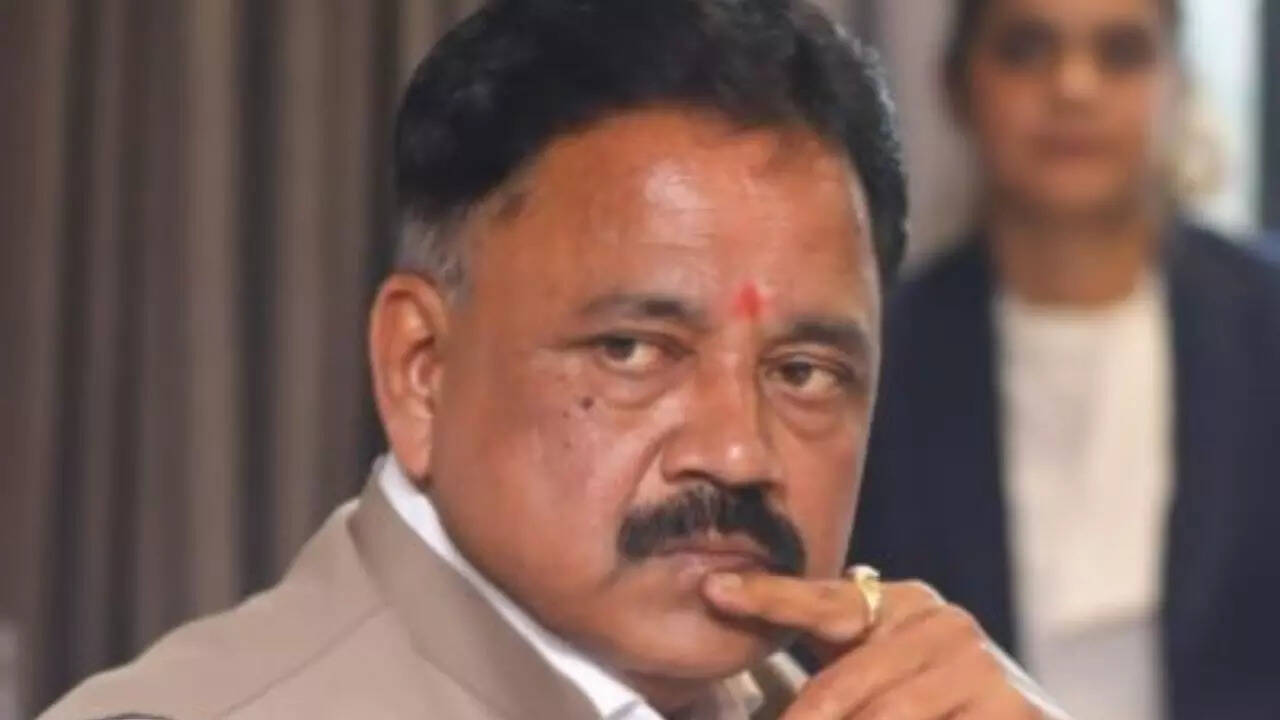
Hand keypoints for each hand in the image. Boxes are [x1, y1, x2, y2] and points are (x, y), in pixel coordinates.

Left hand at [703, 573, 1052, 718]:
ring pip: (878, 716)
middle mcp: (940, 621)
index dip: (767, 598)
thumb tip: (738, 627)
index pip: (822, 602)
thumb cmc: (940, 709)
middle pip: (838, 686)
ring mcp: (977, 663)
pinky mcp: (1010, 706)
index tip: (713, 592)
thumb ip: (832, 661)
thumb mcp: (877, 675)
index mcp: (902, 603)